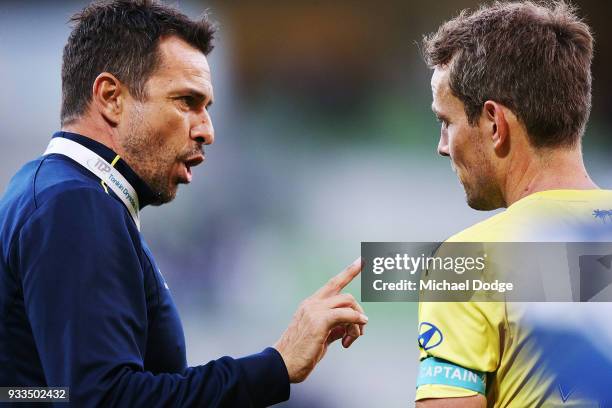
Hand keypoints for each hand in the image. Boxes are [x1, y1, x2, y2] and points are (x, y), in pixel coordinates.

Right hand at [274, 257, 367, 382]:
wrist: (283, 364)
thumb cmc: (300, 353)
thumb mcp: (320, 336)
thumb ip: (335, 327)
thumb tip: (350, 326)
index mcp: (310, 304)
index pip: (333, 283)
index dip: (349, 272)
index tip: (361, 260)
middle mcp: (312, 303)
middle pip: (346, 296)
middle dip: (358, 313)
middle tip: (358, 333)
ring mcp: (315, 310)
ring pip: (348, 304)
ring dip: (357, 323)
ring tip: (350, 340)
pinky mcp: (319, 321)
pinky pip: (346, 315)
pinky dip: (355, 322)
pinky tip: (354, 334)